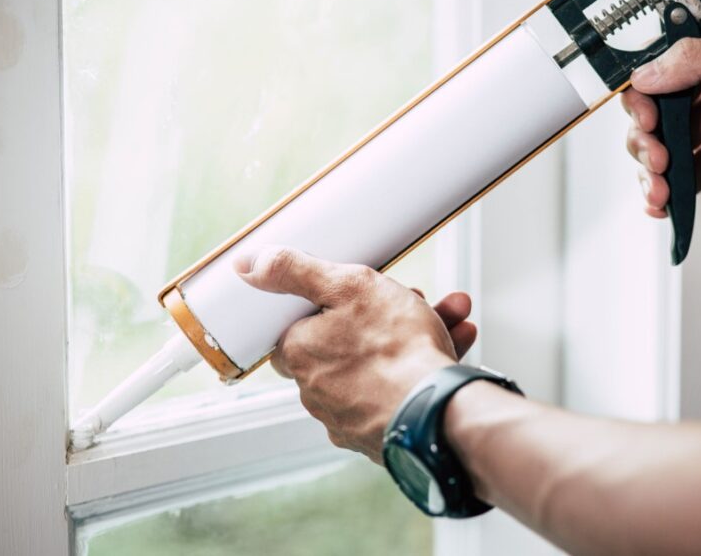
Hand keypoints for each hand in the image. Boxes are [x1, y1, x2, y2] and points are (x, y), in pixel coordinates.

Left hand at [234, 246, 476, 461]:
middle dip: (388, 318)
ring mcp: (348, 418)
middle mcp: (316, 391)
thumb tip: (247, 265)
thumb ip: (296, 272)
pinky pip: (395, 395)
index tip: (365, 296)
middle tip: (419, 303)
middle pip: (347, 343)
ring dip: (413, 342)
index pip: (302, 325)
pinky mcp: (378, 436)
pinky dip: (418, 375)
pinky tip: (447, 357)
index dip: (336, 304)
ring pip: (378, 368)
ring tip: (453, 320)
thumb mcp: (348, 287)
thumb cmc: (395, 347)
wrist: (436, 412)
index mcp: (301, 353)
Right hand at [623, 0, 700, 217]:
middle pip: (658, 102)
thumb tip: (649, 72)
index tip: (647, 120)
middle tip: (656, 161)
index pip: (660, 56)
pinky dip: (680, 183)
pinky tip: (669, 201)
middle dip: (647, 137)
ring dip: (658, 167)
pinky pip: (698, 162)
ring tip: (661, 191)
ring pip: (673, 137)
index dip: (642, 90)